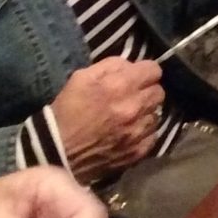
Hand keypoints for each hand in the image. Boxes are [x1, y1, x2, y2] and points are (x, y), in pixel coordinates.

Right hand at [47, 58, 166, 182]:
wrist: (57, 152)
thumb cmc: (67, 111)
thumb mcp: (81, 77)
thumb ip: (110, 66)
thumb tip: (130, 65)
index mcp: (120, 86)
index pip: (154, 70)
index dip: (145, 71)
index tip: (137, 76)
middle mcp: (135, 108)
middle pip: (159, 92)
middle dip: (147, 91)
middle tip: (132, 96)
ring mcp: (138, 132)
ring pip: (157, 115)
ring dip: (145, 113)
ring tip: (129, 116)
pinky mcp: (137, 152)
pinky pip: (152, 136)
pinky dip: (143, 133)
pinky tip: (129, 132)